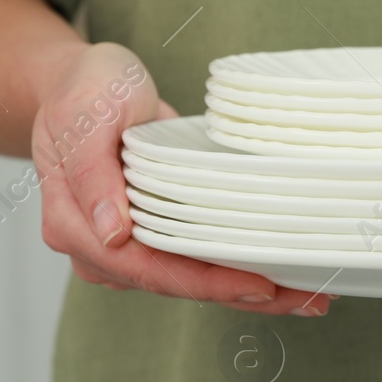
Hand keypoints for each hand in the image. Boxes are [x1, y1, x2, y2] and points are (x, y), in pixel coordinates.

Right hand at [33, 42, 332, 315]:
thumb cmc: (84, 91)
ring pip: (191, 280)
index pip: (147, 268)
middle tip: (307, 300)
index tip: (259, 287)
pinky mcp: (152, 235)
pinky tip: (281, 273)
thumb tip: (111, 233)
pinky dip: (237, 266)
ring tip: (307, 295)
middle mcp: (98, 247)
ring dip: (248, 289)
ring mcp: (125, 246)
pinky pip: (196, 259)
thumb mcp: (85, 117)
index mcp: (73, 224)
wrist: (83, 81)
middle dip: (243, 296)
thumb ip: (92, 174)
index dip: (205, 283)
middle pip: (176, 284)